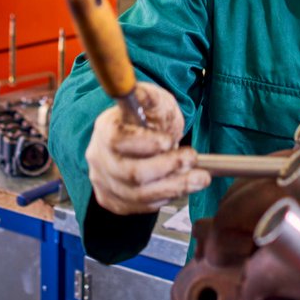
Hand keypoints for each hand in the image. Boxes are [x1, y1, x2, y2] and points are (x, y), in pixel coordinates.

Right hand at [85, 82, 210, 214]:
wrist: (140, 139)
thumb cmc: (147, 119)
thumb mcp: (153, 101)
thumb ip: (149, 97)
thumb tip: (141, 92)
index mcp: (105, 129)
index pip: (117, 140)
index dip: (146, 143)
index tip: (169, 141)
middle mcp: (99, 158)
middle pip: (131, 173)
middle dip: (169, 167)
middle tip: (192, 158)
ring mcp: (104, 182)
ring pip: (139, 195)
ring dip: (175, 187)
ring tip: (199, 178)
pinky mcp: (113, 200)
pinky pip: (140, 207)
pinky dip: (164, 198)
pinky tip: (179, 186)